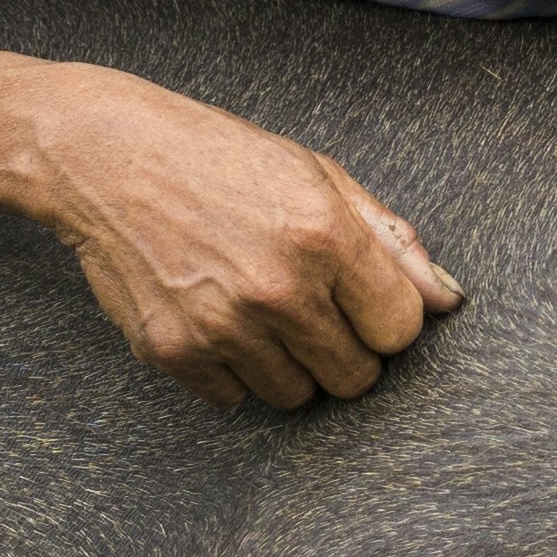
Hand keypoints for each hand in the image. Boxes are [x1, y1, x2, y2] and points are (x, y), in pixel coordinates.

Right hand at [27, 64, 466, 411]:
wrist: (107, 157)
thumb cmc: (219, 158)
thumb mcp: (317, 176)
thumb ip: (390, 242)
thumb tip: (448, 301)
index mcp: (324, 236)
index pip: (401, 331)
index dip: (386, 318)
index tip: (360, 299)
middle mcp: (277, 289)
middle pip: (355, 377)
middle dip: (345, 349)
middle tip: (312, 308)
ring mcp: (221, 327)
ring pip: (296, 397)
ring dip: (289, 364)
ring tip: (261, 309)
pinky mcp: (172, 352)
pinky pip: (234, 399)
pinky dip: (233, 370)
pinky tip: (218, 318)